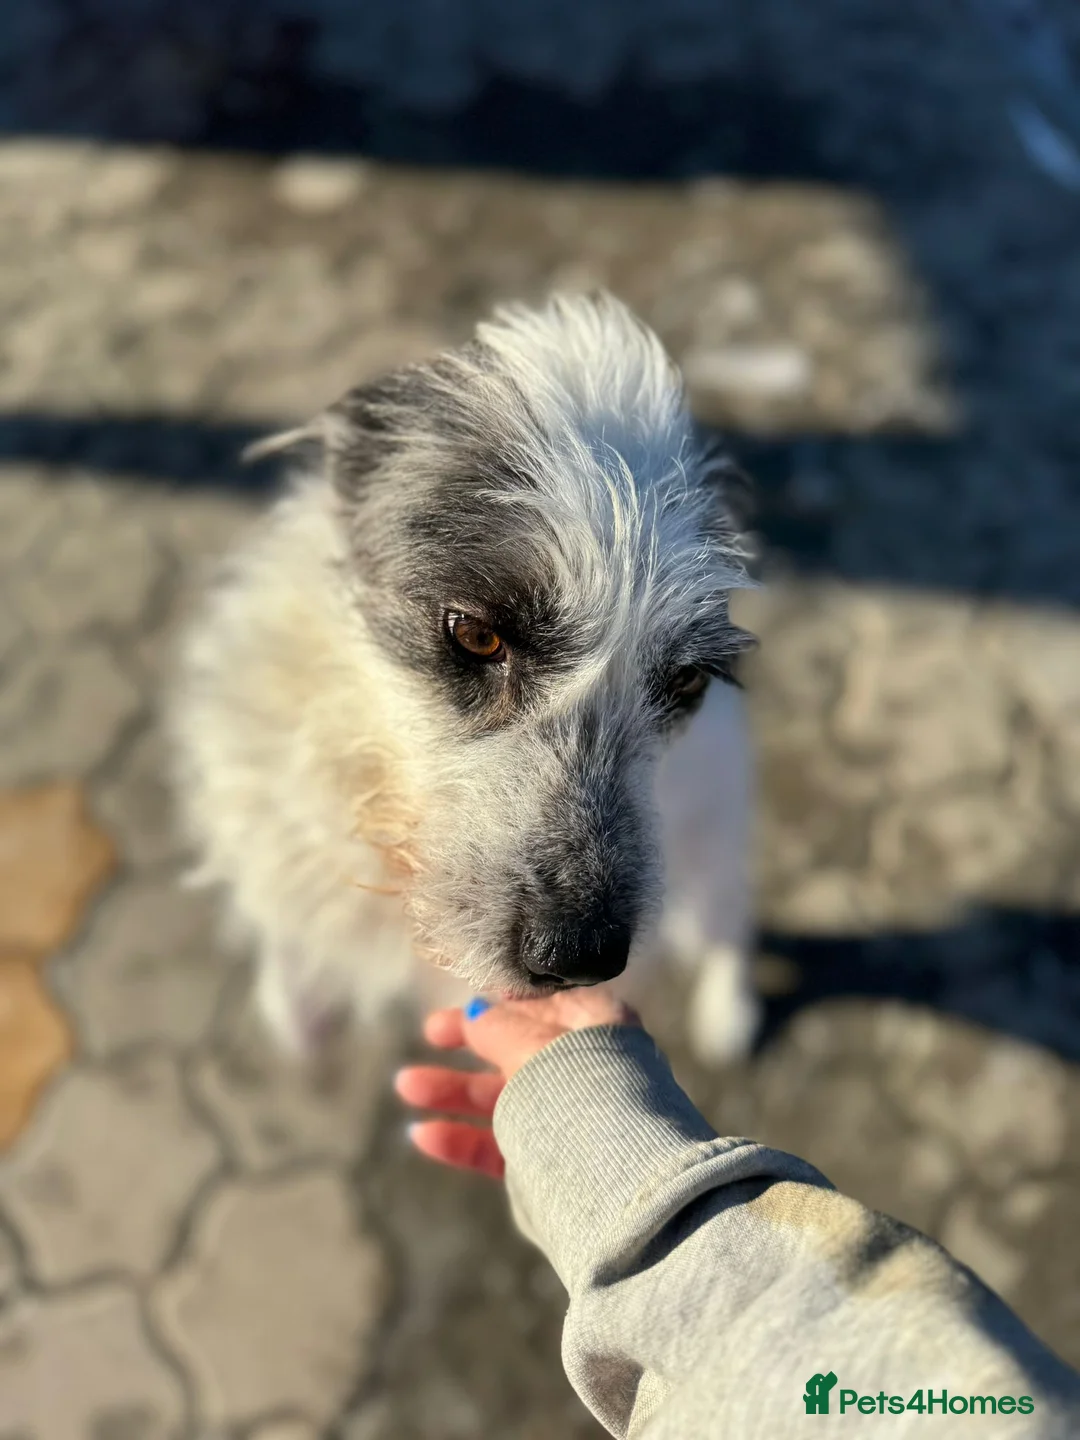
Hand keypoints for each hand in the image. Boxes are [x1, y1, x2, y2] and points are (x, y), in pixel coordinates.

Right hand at [395, 989, 640, 1179]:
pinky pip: (500, 1144)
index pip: (547, 1005)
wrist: (616, 1184)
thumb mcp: (533, 1048)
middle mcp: (585, 1070)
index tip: (466, 1001)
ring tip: (406, 1084)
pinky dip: (463, 1138)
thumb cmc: (581, 1095)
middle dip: (468, 1044)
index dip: (504, 1003)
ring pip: (503, 1097)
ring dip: (454, 1089)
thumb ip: (498, 1028)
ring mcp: (566, 1120)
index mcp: (597, 1028)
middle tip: (428, 1033)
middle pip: (516, 1050)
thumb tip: (475, 1012)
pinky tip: (423, 1134)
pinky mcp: (548, 1164)